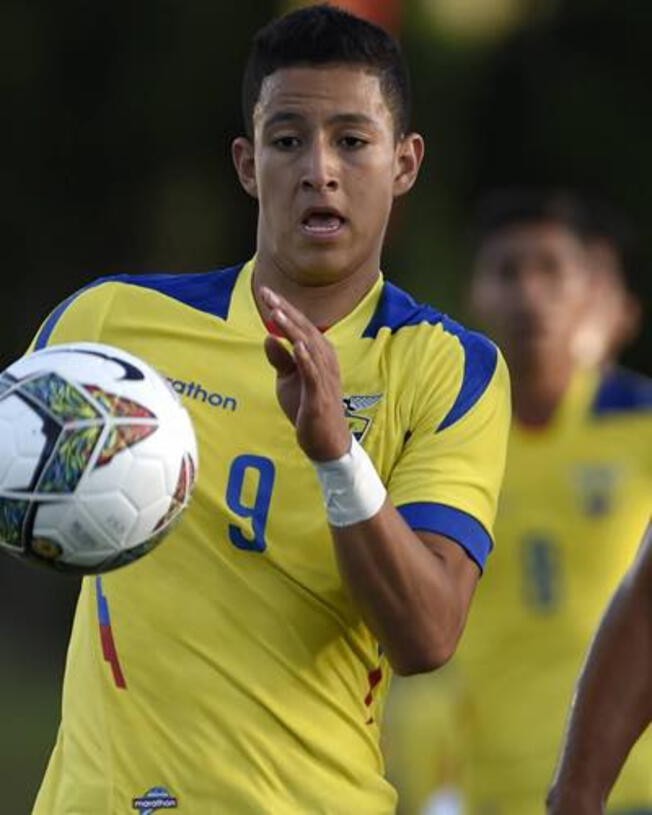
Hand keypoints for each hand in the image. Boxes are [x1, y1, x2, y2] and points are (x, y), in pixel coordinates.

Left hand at [259, 286, 350, 461]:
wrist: (325, 441)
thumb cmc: (308, 407)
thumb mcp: (288, 379)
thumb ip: (280, 358)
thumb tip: (269, 336)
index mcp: (318, 353)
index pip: (299, 326)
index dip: (283, 308)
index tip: (265, 292)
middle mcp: (325, 360)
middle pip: (304, 329)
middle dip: (285, 310)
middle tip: (267, 293)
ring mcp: (324, 377)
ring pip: (309, 347)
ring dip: (293, 329)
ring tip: (276, 312)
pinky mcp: (320, 396)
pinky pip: (314, 374)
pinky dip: (306, 358)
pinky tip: (297, 346)